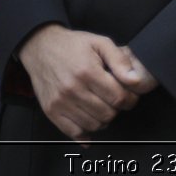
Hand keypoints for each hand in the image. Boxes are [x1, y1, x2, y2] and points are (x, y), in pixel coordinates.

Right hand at [16, 25, 150, 141]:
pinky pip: (72, 132)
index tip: (131, 96)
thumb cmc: (73, 45)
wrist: (41, 48)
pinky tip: (91, 122)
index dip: (130, 99)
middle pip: (107, 114)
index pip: (118, 98)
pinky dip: (85, 132)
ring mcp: (60, 103)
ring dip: (103, 119)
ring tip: (104, 106)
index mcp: (87, 72)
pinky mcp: (51, 111)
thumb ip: (120, 61)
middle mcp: (72, 90)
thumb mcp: (100, 43)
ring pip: (93, 125)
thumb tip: (134, 80)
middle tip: (117, 100)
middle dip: (118, 109)